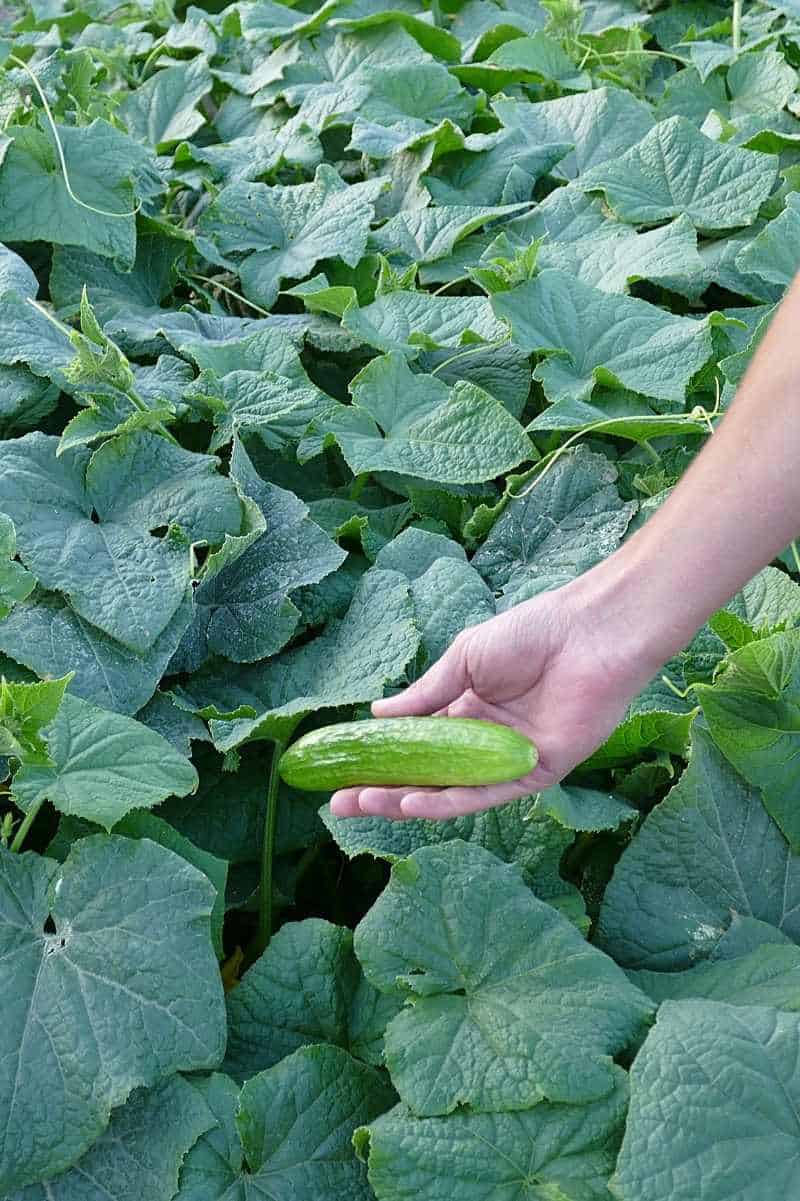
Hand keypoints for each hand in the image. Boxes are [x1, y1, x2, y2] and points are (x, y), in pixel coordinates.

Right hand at [329, 575, 658, 820]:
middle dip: (381, 790)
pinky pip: (486, 794)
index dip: (379, 759)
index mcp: (468, 710)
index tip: (340, 770)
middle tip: (338, 803)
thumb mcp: (464, 659)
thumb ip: (425, 694)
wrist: (589, 633)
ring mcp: (509, 760)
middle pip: (427, 775)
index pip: (416, 745)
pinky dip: (448, 801)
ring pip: (450, 791)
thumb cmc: (531, 634)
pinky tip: (412, 803)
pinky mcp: (537, 773)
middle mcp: (485, 741)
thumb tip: (378, 715)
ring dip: (406, 801)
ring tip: (363, 804)